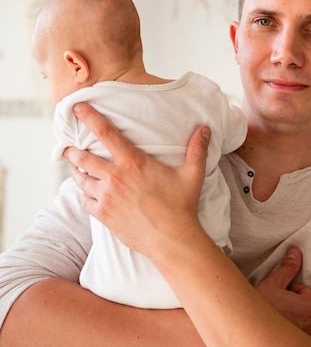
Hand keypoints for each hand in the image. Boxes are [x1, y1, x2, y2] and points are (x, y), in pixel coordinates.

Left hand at [63, 102, 210, 253]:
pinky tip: (88, 195)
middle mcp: (115, 176)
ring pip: (80, 179)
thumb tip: (205, 129)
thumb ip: (197, 149)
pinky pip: (85, 201)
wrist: (172, 239)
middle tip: (68, 148)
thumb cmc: (182, 206)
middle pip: (82, 156)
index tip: (76, 107)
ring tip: (77, 170)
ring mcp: (106, 197)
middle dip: (72, 150)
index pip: (105, 132)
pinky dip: (84, 196)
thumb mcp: (192, 174)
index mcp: (133, 162)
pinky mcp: (104, 215)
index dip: (88, 116)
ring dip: (77, 173)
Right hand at [256, 248, 310, 337]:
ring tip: (273, 319)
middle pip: (304, 308)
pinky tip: (275, 334)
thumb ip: (288, 268)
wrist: (244, 332)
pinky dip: (288, 335)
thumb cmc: (259, 307)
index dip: (289, 291)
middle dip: (291, 306)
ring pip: (300, 323)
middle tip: (274, 307)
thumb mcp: (273, 283)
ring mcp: (306, 341)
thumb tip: (296, 252)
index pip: (304, 292)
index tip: (277, 296)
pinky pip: (296, 338)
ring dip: (289, 319)